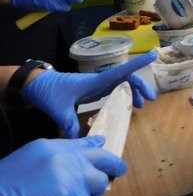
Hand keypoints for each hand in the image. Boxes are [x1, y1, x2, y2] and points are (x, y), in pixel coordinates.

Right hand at [0, 136, 126, 195]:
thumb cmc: (0, 194)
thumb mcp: (22, 167)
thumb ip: (48, 164)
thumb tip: (68, 169)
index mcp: (46, 147)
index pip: (79, 143)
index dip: (93, 146)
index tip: (102, 144)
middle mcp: (62, 156)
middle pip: (99, 157)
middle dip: (112, 163)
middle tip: (121, 169)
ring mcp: (69, 175)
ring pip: (98, 182)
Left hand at [22, 52, 157, 137]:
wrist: (37, 86)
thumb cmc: (49, 92)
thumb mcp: (58, 109)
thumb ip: (69, 123)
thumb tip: (78, 139)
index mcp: (95, 81)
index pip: (120, 71)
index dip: (137, 64)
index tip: (153, 55)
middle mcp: (100, 81)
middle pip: (127, 78)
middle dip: (141, 86)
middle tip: (150, 100)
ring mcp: (98, 85)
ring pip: (123, 83)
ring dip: (135, 91)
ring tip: (140, 105)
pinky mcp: (95, 90)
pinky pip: (116, 89)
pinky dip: (125, 95)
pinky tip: (127, 106)